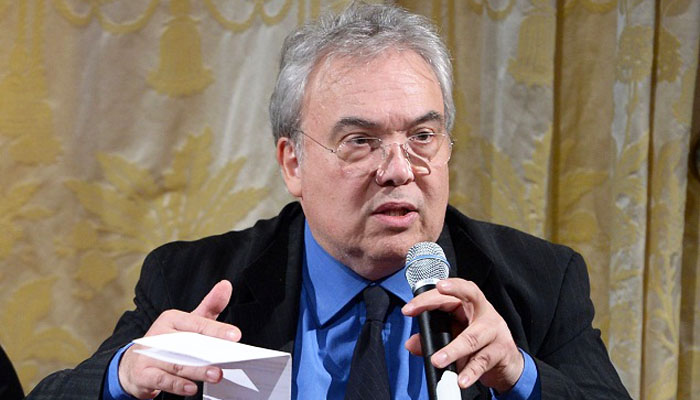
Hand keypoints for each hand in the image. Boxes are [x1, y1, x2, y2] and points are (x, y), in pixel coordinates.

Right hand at [118, 280, 240, 398]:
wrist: (133, 364)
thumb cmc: (168, 341)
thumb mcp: (188, 323)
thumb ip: (209, 307)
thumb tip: (226, 285)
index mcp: (172, 319)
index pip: (197, 323)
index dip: (217, 330)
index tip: (235, 336)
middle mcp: (159, 335)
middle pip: (187, 344)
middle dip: (207, 352)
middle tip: (226, 358)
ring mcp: (148, 355)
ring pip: (176, 363)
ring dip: (197, 371)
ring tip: (216, 375)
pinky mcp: (142, 374)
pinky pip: (161, 380)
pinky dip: (177, 384)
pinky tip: (191, 388)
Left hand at [402, 278, 523, 392]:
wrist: (507, 363)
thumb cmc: (479, 343)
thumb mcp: (455, 337)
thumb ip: (432, 338)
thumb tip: (411, 344)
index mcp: (470, 304)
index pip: (449, 294)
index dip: (429, 297)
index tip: (410, 308)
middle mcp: (484, 312)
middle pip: (469, 296)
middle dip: (449, 294)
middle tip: (426, 305)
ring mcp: (495, 330)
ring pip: (472, 337)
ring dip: (453, 350)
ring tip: (438, 361)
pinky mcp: (501, 350)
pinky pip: (483, 360)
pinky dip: (470, 372)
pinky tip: (460, 380)